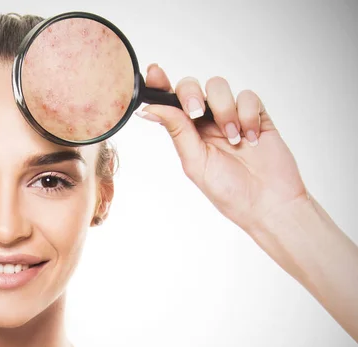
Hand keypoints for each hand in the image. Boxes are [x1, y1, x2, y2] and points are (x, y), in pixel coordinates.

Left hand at [137, 64, 308, 232]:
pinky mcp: (256, 114)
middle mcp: (206, 122)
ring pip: (219, 87)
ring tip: (233, 138)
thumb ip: (177, 131)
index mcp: (186, 133)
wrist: (269, 202)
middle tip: (197, 113)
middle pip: (191, 86)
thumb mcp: (195, 162)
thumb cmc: (229, 191)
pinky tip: (252, 138)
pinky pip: (248, 96)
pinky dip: (248, 115)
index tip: (154, 72)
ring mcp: (231, 116)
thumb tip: (149, 110)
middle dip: (191, 95)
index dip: (160, 84)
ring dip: (224, 110)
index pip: (169, 102)